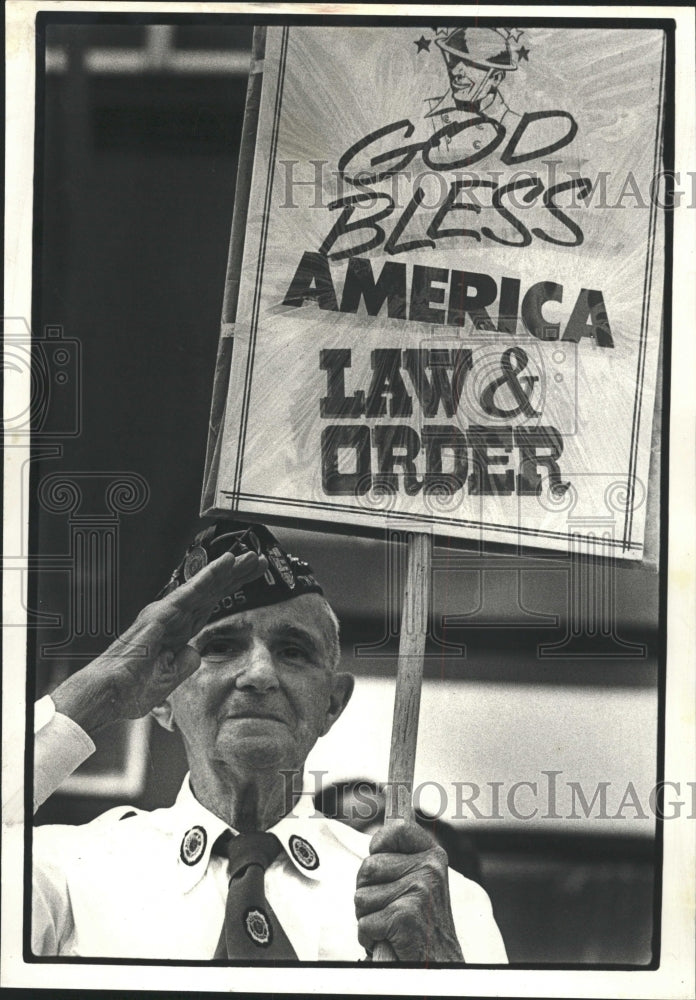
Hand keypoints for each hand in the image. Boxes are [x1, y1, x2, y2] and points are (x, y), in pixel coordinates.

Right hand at [51, 550, 265, 732]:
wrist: (109, 694)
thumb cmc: (130, 688)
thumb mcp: (170, 679)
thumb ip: (185, 664)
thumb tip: (195, 653)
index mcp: (176, 632)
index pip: (211, 605)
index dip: (232, 590)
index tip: (253, 579)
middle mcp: (172, 617)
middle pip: (212, 591)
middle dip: (237, 576)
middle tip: (259, 561)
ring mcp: (167, 612)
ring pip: (205, 586)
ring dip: (229, 570)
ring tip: (251, 557)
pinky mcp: (162, 613)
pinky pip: (191, 591)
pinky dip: (210, 575)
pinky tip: (227, 563)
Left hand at [354, 820, 463, 962]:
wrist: (440, 965)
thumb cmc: (422, 925)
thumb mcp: (421, 881)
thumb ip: (402, 858)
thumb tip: (380, 833)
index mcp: (433, 856)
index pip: (397, 829)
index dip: (379, 844)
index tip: (381, 861)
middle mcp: (429, 869)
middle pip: (367, 867)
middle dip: (368, 891)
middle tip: (389, 908)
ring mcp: (418, 890)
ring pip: (361, 896)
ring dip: (368, 916)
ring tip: (391, 924)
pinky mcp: (404, 915)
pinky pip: (364, 923)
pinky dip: (370, 937)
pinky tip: (390, 940)